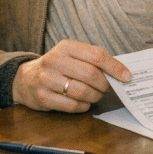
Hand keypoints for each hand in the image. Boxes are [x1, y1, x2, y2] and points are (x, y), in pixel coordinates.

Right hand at [12, 39, 131, 112]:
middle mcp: (54, 61)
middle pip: (91, 75)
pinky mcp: (42, 97)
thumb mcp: (71, 55)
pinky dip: (84, 106)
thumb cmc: (57, 67)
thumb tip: (120, 73)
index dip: (115, 67)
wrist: (25, 78)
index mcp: (65, 47)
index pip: (96, 55)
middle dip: (104, 85)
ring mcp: (46, 79)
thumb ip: (92, 60)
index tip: (127, 76)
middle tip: (106, 88)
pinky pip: (72, 106)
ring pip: (82, 92)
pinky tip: (83, 102)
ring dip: (95, 97)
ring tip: (95, 95)